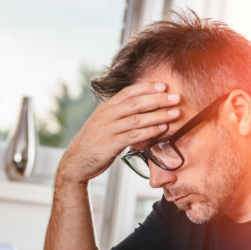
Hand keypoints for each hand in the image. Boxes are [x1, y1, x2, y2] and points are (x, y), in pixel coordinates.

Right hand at [56, 82, 181, 184]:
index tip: (163, 86)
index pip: (128, 92)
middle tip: (175, 98)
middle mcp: (106, 115)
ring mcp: (107, 129)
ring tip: (175, 113)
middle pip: (136, 103)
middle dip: (158, 99)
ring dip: (158, 115)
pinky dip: (150, 131)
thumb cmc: (94, 144)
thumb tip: (143, 113)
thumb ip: (120, 117)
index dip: (146, 87)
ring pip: (137, 118)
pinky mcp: (110, 144)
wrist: (75, 163)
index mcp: (105, 108)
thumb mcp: (104, 124)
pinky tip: (162, 129)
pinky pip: (134, 135)